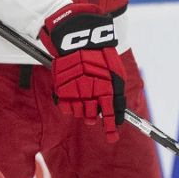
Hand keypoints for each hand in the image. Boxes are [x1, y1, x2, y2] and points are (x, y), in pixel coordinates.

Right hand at [40, 4, 127, 141]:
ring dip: (81, 109)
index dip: (110, 129)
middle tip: (92, 106)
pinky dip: (69, 104)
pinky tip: (72, 94)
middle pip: (91, 117)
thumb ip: (116, 95)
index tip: (112, 138)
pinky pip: (65, 107)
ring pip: (78, 113)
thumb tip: (117, 115)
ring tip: (82, 95)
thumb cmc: (100, 55)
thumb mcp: (116, 74)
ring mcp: (74, 93)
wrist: (78, 39)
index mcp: (105, 91)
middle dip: (93, 115)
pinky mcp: (61, 90)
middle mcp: (89, 94)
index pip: (108, 116)